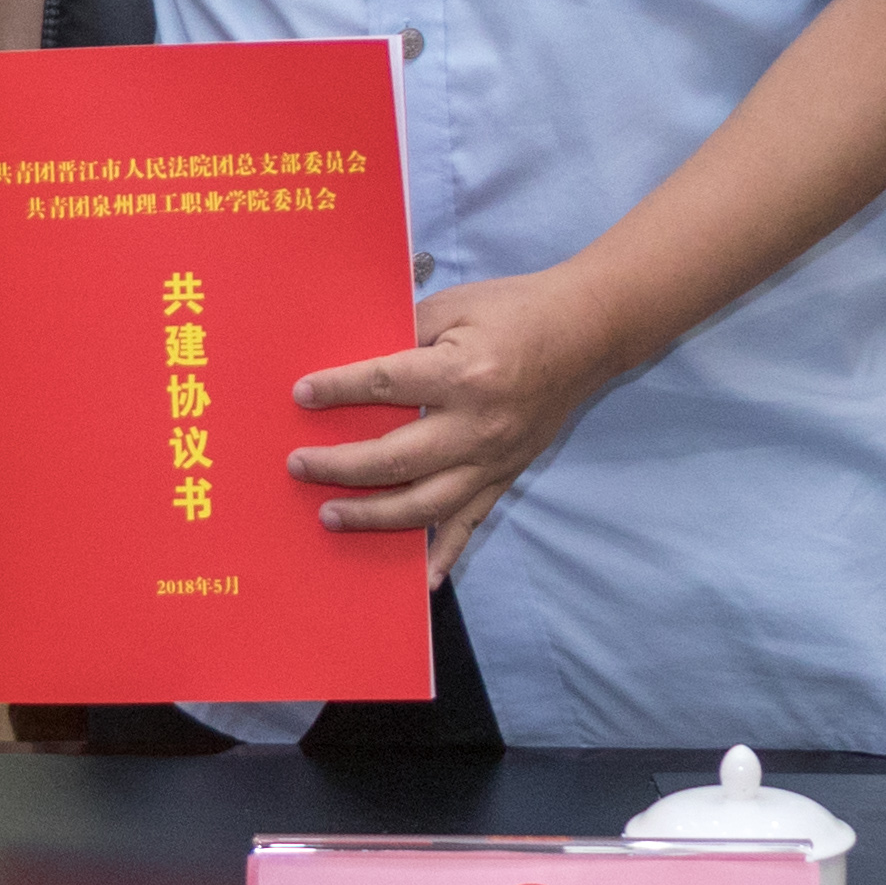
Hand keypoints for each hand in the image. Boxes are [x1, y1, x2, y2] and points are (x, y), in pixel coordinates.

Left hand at [281, 267, 633, 583]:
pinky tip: (422, 579)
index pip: (385, 385)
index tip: (300, 396)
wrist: (587, 332)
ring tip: (331, 516)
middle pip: (395, 457)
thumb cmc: (516, 310)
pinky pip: (473, 520)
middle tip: (298, 466)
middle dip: (339, 466)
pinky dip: (448, 553)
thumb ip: (407, 333)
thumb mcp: (456, 305)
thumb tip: (357, 362)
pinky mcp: (508, 474)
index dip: (338, 390)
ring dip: (374, 515)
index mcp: (463, 374)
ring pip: (426, 503)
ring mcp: (495, 458)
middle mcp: (478, 426)